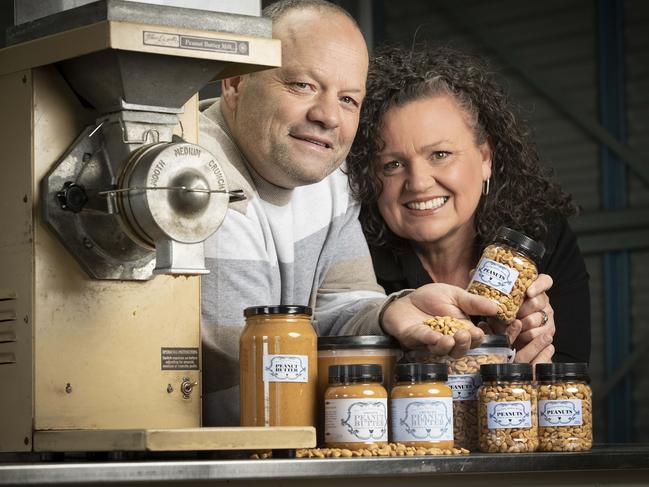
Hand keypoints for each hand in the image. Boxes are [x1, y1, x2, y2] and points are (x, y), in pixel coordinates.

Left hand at [381, 283, 497, 357]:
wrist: (405, 299)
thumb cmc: (431, 299)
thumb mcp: (455, 295)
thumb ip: (473, 302)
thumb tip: (497, 306)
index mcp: (462, 329)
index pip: (476, 339)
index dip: (481, 338)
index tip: (482, 332)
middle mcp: (449, 339)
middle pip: (461, 350)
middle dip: (465, 344)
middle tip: (467, 334)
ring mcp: (431, 342)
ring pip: (443, 351)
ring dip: (449, 346)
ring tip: (452, 339)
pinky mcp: (414, 339)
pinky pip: (424, 341)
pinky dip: (430, 339)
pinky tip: (437, 337)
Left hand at [481, 274, 555, 364]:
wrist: (507, 335)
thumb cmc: (501, 313)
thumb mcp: (494, 299)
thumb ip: (488, 286)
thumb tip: (473, 272)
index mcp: (533, 288)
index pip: (545, 281)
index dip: (539, 285)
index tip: (528, 292)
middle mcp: (542, 301)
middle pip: (539, 301)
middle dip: (524, 308)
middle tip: (511, 313)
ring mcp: (547, 316)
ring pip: (538, 318)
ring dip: (523, 323)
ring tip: (511, 324)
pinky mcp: (547, 331)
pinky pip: (538, 333)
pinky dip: (525, 335)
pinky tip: (517, 334)